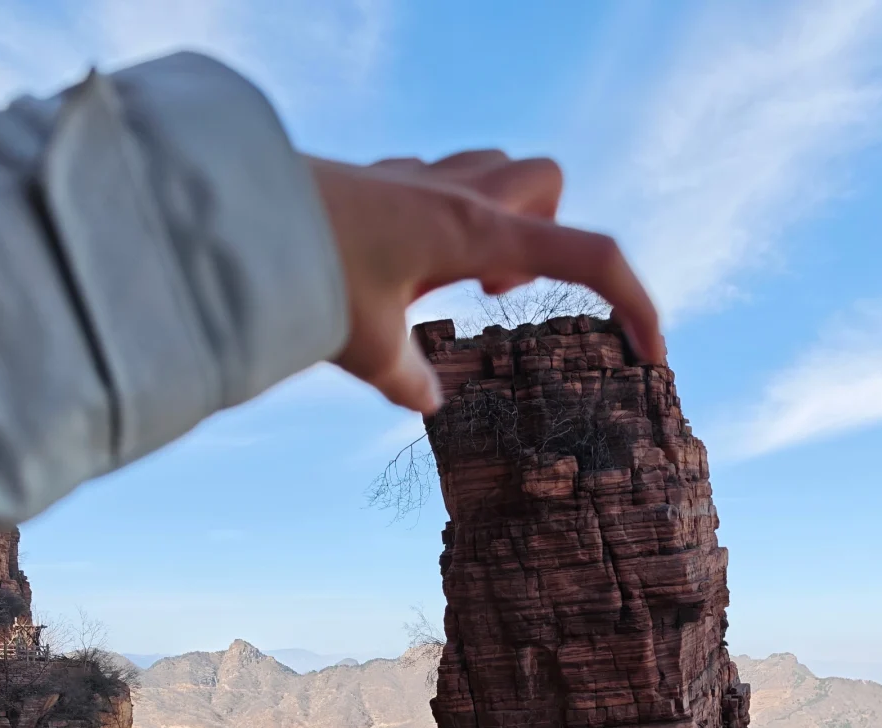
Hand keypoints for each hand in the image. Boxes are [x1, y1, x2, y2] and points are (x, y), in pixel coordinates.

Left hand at [304, 149, 664, 413]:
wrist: (231, 216)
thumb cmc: (302, 275)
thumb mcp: (363, 348)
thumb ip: (410, 381)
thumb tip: (430, 401)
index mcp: (473, 232)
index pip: (586, 254)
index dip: (634, 301)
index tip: (650, 352)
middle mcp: (454, 194)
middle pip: (548, 184)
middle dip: (550, 236)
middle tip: (498, 295)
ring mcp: (419, 179)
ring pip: (498, 172)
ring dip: (501, 222)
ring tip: (456, 284)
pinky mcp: (385, 180)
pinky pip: (443, 182)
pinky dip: (448, 222)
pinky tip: (404, 268)